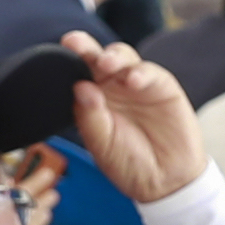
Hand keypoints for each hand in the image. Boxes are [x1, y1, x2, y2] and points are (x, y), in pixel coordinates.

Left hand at [54, 36, 207, 202]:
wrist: (165, 181)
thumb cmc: (129, 163)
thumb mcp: (102, 145)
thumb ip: (90, 117)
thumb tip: (80, 86)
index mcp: (92, 98)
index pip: (77, 73)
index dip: (67, 59)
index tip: (59, 51)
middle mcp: (113, 87)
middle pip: (97, 58)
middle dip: (86, 47)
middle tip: (75, 43)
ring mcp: (137, 85)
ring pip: (123, 58)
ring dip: (113, 57)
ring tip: (106, 64)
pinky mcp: (163, 87)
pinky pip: (151, 73)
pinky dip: (141, 74)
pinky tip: (133, 81)